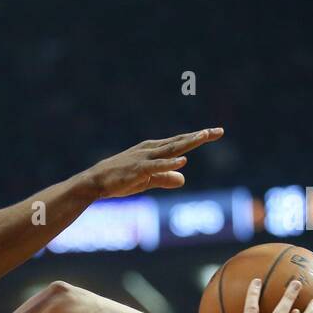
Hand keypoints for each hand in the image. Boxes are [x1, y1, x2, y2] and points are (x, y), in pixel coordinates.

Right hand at [86, 127, 223, 197]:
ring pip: (170, 150)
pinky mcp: (138, 170)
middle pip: (179, 142)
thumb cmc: (119, 179)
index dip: (197, 138)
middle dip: (199, 137)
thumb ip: (165, 178)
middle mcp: (151, 150)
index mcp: (153, 151)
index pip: (180, 143)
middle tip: (218, 131)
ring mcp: (144, 159)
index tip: (215, 132)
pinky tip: (183, 161)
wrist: (95, 182)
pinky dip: (169, 164)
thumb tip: (183, 178)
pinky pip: (157, 167)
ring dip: (188, 143)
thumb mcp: (146, 180)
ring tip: (204, 137)